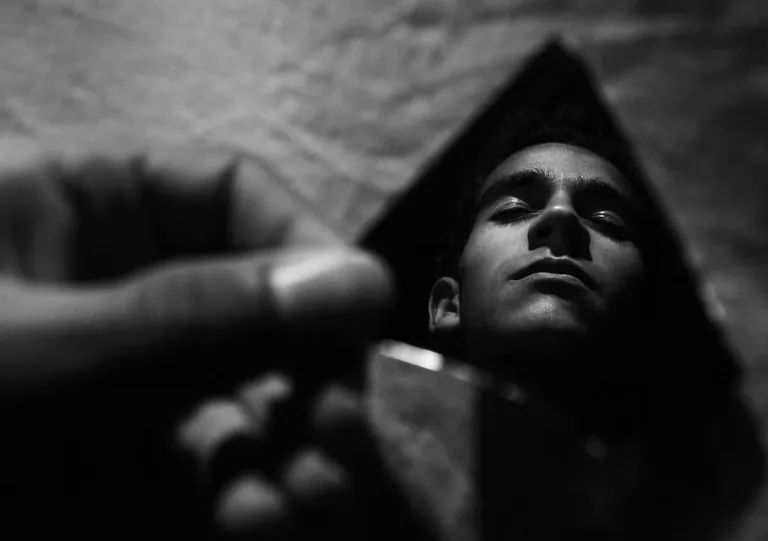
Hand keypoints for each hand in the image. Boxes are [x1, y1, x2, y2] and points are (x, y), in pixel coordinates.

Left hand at [0, 133, 393, 537]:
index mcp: (77, 209)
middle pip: (256, 310)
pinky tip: (265, 519)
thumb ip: (197, 320)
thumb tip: (363, 283)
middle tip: (342, 429)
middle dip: (312, 373)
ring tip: (316, 495)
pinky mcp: (109, 474)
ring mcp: (114, 386)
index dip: (305, 251)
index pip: (230, 194)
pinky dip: (247, 498)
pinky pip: (205, 474)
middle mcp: (113, 290)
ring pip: (243, 402)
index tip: (357, 320)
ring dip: (294, 449)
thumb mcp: (39, 350)